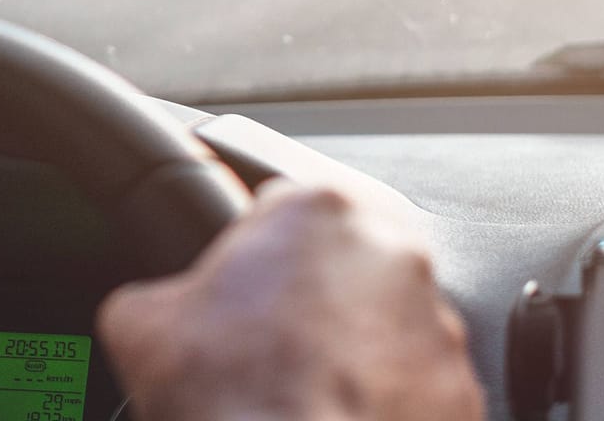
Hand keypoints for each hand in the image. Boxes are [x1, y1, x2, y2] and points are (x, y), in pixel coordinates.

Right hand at [96, 181, 480, 420]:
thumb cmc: (224, 393)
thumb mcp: (140, 321)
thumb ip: (154, 292)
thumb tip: (151, 312)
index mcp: (317, 209)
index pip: (279, 204)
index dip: (249, 249)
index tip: (237, 287)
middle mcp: (392, 255)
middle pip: (343, 261)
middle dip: (312, 296)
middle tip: (270, 344)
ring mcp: (438, 328)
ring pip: (389, 325)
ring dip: (355, 348)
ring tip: (307, 392)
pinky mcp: (464, 395)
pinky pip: (421, 388)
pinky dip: (389, 402)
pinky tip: (340, 418)